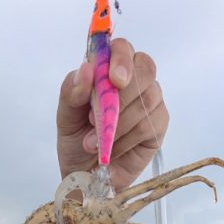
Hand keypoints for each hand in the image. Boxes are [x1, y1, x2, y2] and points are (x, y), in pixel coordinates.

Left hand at [56, 38, 168, 191]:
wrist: (85, 175)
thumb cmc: (76, 141)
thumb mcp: (65, 116)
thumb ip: (71, 91)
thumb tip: (86, 69)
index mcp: (109, 69)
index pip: (123, 48)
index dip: (121, 59)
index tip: (114, 80)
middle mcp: (134, 80)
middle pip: (144, 68)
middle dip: (124, 94)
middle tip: (95, 118)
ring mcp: (150, 101)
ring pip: (147, 99)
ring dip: (117, 124)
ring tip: (93, 143)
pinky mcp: (158, 125)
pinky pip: (149, 124)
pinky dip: (126, 139)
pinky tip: (110, 149)